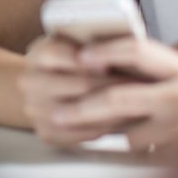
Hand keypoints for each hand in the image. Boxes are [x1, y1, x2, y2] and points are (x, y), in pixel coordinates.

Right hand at [17, 35, 131, 146]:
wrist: (39, 87)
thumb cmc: (69, 61)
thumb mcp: (73, 42)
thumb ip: (91, 42)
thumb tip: (127, 43)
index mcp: (39, 54)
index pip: (68, 54)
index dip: (98, 57)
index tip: (128, 60)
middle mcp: (31, 83)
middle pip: (81, 85)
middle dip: (117, 85)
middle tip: (146, 85)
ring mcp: (36, 110)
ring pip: (83, 114)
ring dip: (115, 110)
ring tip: (142, 104)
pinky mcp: (46, 133)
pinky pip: (81, 135)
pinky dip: (105, 128)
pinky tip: (124, 121)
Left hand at [52, 30, 177, 158]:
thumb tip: (167, 43)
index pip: (136, 51)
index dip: (104, 52)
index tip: (82, 56)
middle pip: (118, 98)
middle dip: (84, 104)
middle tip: (60, 109)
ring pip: (130, 135)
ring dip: (116, 135)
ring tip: (96, 133)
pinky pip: (152, 157)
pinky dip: (143, 154)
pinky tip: (139, 152)